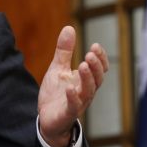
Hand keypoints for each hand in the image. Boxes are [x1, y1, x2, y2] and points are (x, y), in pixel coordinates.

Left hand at [37, 26, 108, 146]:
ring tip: (82, 64)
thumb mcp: (58, 68)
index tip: (96, 46)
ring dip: (87, 78)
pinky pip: (73, 106)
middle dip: (95, 67)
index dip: (100, 59)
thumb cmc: (56, 93)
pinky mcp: (67, 113)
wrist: (47, 118)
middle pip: (96, 79)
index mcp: (84, 80)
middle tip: (90, 54)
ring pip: (88, 92)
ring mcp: (77, 103)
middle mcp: (84, 92)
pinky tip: (70, 88)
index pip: (98, 69)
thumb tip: (69, 28)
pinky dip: (73, 97)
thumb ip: (64, 51)